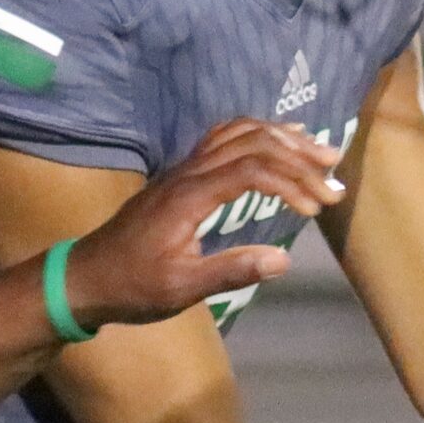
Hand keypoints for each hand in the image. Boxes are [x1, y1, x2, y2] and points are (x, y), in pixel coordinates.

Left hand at [57, 119, 343, 329]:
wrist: (87, 275)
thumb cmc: (133, 287)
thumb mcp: (181, 289)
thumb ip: (231, 271)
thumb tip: (283, 259)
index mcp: (189, 196)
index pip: (251, 169)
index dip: (291, 182)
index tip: (317, 208)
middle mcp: (187, 172)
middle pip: (251, 142)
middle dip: (298, 155)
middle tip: (335, 176)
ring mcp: (183, 169)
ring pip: (238, 133)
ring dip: (281, 138)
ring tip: (320, 150)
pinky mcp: (182, 174)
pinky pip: (224, 139)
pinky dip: (257, 135)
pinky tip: (279, 143)